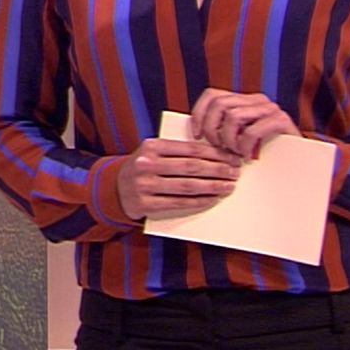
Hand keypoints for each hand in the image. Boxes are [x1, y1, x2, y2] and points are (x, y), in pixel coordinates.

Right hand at [116, 137, 241, 219]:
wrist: (114, 188)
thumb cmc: (143, 167)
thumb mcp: (153, 152)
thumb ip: (177, 150)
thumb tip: (216, 154)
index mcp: (152, 146)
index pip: (190, 149)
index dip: (214, 154)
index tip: (232, 157)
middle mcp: (147, 164)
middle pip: (191, 167)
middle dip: (217, 170)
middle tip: (235, 172)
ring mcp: (145, 185)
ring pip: (187, 186)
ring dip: (212, 187)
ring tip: (228, 186)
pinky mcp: (146, 204)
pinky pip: (179, 202)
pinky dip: (199, 201)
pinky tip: (212, 199)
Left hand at [190, 88, 297, 159]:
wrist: (296, 162)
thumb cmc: (262, 152)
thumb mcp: (236, 137)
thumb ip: (220, 129)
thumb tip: (194, 131)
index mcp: (243, 100)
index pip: (212, 95)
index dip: (199, 114)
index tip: (196, 135)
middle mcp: (256, 100)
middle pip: (219, 104)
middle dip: (212, 129)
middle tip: (217, 147)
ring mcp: (270, 109)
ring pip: (233, 116)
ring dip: (229, 139)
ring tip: (234, 153)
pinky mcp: (281, 121)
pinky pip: (252, 130)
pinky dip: (244, 146)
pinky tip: (246, 156)